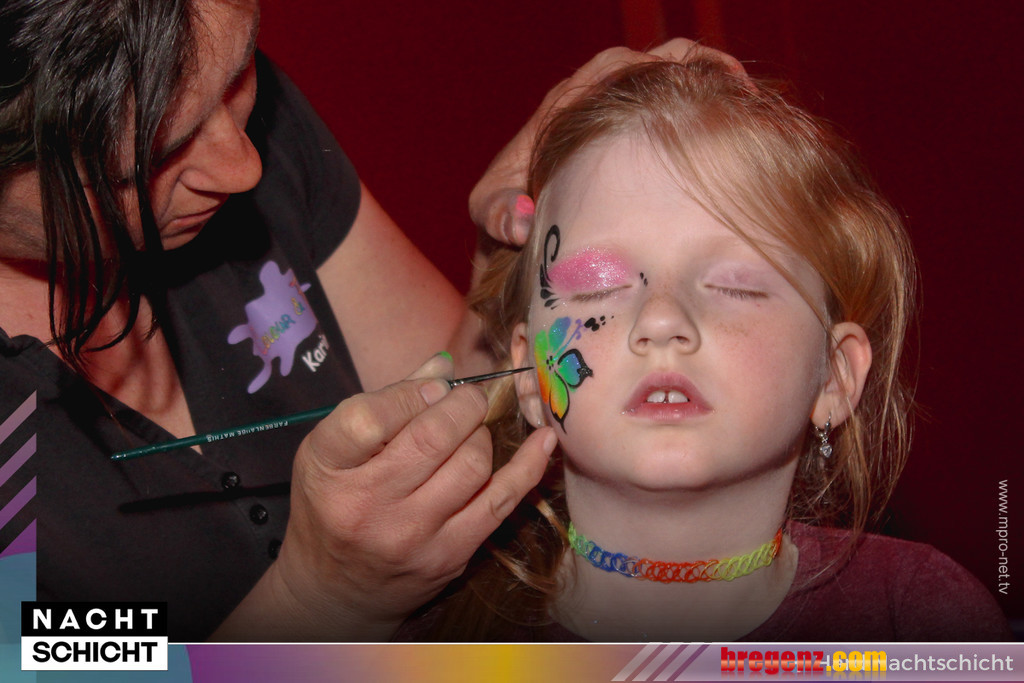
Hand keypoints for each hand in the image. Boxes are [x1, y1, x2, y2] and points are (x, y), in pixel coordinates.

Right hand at [215, 353, 555, 640]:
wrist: (338, 589)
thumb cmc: (334, 504)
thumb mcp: (333, 450)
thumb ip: (385, 403)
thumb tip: (445, 365)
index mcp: (328, 469)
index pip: (369, 417)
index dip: (412, 393)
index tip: (432, 388)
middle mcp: (366, 505)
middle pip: (432, 436)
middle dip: (463, 404)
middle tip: (468, 398)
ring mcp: (411, 534)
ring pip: (472, 463)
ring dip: (480, 435)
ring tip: (469, 432)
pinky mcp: (449, 554)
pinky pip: (502, 501)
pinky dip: (528, 466)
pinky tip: (543, 441)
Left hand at [469, 38, 745, 245]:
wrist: (510, 219)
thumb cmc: (502, 212)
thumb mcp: (492, 214)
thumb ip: (500, 215)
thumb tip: (521, 223)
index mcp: (570, 100)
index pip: (624, 66)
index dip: (669, 70)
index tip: (710, 88)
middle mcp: (598, 93)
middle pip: (664, 60)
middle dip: (707, 70)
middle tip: (745, 99)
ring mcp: (619, 109)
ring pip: (678, 76)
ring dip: (715, 87)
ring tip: (753, 115)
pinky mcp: (634, 131)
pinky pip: (679, 104)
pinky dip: (709, 110)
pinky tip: (737, 139)